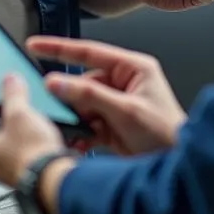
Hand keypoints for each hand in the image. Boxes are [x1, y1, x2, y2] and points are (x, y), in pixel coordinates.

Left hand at [0, 75, 65, 187]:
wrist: (54, 177)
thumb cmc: (30, 151)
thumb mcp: (19, 113)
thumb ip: (12, 95)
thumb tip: (8, 80)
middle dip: (9, 118)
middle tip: (18, 104)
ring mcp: (14, 170)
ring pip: (16, 143)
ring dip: (25, 130)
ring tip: (35, 115)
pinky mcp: (32, 172)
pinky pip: (31, 151)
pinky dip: (37, 141)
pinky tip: (46, 132)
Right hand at [30, 36, 186, 155]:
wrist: (177, 168)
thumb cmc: (167, 135)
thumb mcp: (126, 111)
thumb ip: (90, 96)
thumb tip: (58, 83)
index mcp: (133, 68)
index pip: (90, 51)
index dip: (60, 48)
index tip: (35, 45)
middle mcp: (125, 83)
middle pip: (84, 83)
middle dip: (69, 98)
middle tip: (51, 107)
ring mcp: (118, 104)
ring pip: (83, 104)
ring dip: (74, 118)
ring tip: (67, 130)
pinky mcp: (113, 125)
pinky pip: (88, 123)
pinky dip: (80, 132)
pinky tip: (76, 142)